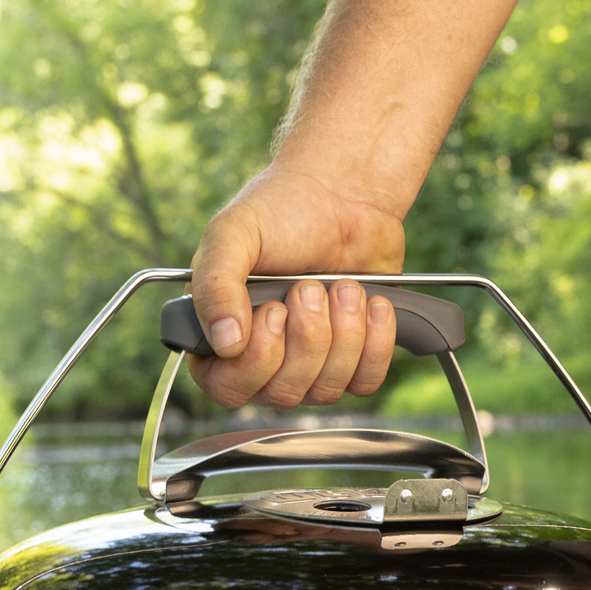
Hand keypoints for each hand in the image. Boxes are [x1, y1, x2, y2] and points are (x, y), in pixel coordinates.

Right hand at [187, 165, 406, 407]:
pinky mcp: (353, 361)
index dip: (257, 360)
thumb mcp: (233, 234)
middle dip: (307, 337)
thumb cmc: (282, 210)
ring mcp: (310, 366)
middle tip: (311, 286)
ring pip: (327, 390)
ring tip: (344, 286)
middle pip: (283, 394)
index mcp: (221, 334)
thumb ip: (215, 285)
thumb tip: (224, 343)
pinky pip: (365, 382)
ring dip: (344, 334)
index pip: (228, 388)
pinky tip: (374, 303)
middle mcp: (263, 359)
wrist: (344, 196)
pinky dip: (375, 344)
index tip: (274, 310)